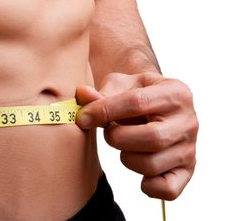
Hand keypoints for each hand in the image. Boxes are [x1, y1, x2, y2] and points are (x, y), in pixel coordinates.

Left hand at [76, 72, 197, 199]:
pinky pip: (167, 189)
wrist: (159, 106)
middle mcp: (188, 122)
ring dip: (126, 158)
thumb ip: (101, 92)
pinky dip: (148, 185)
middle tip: (109, 132)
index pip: (137, 102)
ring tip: (124, 145)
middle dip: (117, 137)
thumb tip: (82, 95)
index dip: (105, 111)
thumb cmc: (137, 93)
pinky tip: (138, 170)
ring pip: (152, 164)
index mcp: (174, 93)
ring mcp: (189, 148)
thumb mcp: (122, 84)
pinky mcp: (187, 171)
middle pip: (151, 138)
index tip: (83, 117)